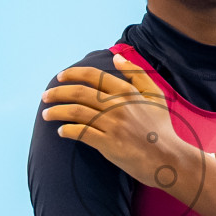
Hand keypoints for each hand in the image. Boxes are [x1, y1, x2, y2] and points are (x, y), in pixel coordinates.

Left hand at [42, 54, 196, 191]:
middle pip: (80, 92)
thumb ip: (137, 74)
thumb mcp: (155, 95)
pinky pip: (81, 133)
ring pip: (76, 112)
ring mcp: (113, 125)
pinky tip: (61, 131)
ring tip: (46, 113)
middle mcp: (118, 105)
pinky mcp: (109, 144)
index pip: (94, 76)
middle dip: (58, 92)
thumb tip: (117, 56)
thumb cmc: (162, 128)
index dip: (73, 74)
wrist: (169, 159)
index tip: (60, 77)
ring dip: (57, 111)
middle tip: (46, 96)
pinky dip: (67, 130)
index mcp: (128, 92)